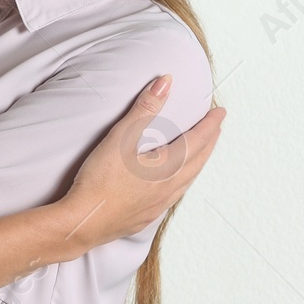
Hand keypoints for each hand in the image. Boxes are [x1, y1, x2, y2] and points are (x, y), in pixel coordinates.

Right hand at [58, 75, 223, 249]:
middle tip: (216, 129)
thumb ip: (145, 108)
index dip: (210, 124)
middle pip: (198, 161)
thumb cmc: (100, 180)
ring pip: (188, 180)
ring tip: (201, 154)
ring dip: (198, 163)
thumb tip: (166, 82)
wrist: (84, 221)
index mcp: (167, 165)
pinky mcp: (146, 216)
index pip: (197, 140)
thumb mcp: (121, 137)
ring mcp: (159, 204)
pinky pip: (174, 196)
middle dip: (209, 142)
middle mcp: (169, 186)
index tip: (220, 113)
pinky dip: (183, 183)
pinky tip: (175, 186)